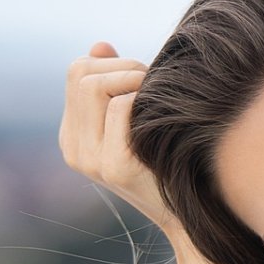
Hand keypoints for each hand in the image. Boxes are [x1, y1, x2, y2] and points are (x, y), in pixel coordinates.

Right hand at [59, 42, 180, 238]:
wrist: (190, 216)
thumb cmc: (168, 158)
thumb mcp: (133, 122)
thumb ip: (113, 85)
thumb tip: (99, 46)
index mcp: (73, 137)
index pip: (76, 72)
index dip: (112, 62)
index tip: (142, 79)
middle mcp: (74, 150)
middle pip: (81, 74)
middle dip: (124, 66)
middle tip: (154, 84)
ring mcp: (92, 161)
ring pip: (95, 86)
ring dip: (133, 78)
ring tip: (156, 96)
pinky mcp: (116, 167)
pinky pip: (121, 107)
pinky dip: (143, 100)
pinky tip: (160, 115)